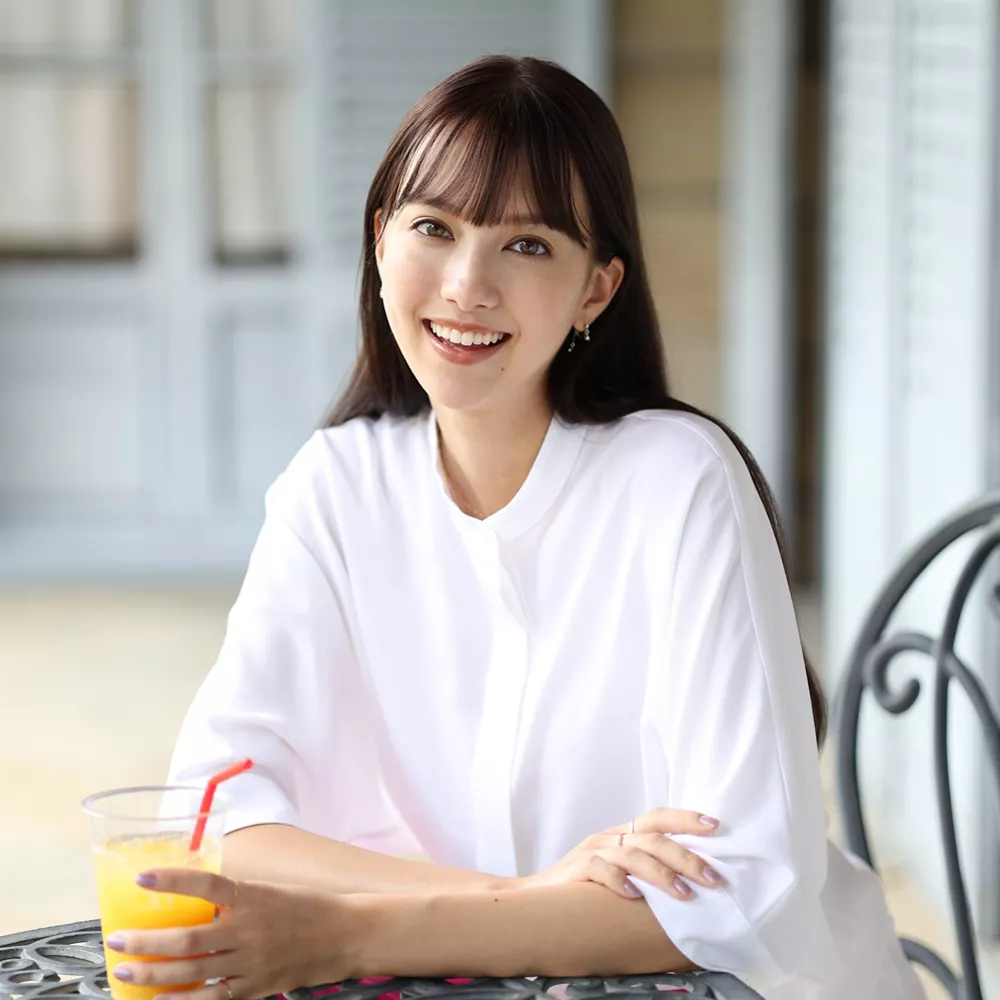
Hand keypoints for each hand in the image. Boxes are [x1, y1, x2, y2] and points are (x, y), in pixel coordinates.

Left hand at [104, 869, 351, 999]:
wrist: (346, 934)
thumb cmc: (307, 906)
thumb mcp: (272, 890)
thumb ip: (237, 897)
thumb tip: (196, 897)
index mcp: (253, 896)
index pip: (206, 883)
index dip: (172, 879)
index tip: (141, 877)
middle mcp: (249, 928)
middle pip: (188, 937)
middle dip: (146, 941)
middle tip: (116, 940)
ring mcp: (251, 962)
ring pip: (193, 972)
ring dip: (154, 974)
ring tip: (125, 973)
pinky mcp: (256, 987)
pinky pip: (212, 998)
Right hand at [517, 807, 722, 900]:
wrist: (536, 900)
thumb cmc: (585, 889)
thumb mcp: (618, 871)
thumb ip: (646, 869)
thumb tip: (692, 880)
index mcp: (622, 834)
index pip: (657, 817)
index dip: (686, 819)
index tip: (716, 826)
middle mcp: (610, 837)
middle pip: (653, 838)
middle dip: (686, 856)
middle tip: (712, 877)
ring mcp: (592, 851)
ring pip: (633, 855)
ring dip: (662, 874)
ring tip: (684, 894)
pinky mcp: (576, 870)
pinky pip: (600, 870)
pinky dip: (619, 881)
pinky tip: (634, 896)